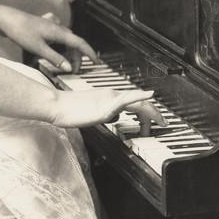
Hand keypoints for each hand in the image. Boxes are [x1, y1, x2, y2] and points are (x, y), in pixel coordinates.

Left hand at [0, 7, 97, 72]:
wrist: (6, 19)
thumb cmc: (20, 31)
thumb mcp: (38, 49)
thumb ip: (54, 58)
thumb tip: (68, 67)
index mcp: (58, 32)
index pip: (80, 43)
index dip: (89, 53)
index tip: (96, 61)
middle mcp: (57, 28)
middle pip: (74, 43)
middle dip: (78, 57)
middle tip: (76, 70)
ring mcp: (51, 27)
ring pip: (66, 40)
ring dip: (69, 52)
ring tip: (68, 64)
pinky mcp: (44, 28)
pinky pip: (59, 38)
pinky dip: (61, 47)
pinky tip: (56, 52)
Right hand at [50, 87, 167, 129]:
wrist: (56, 105)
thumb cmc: (68, 109)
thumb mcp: (93, 112)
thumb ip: (106, 113)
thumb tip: (116, 117)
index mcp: (110, 96)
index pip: (134, 101)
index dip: (148, 110)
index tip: (156, 119)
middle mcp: (112, 94)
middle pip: (141, 102)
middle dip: (155, 113)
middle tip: (163, 123)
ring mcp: (110, 99)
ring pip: (138, 103)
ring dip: (152, 114)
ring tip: (160, 123)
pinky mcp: (105, 106)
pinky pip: (126, 99)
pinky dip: (140, 96)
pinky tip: (149, 95)